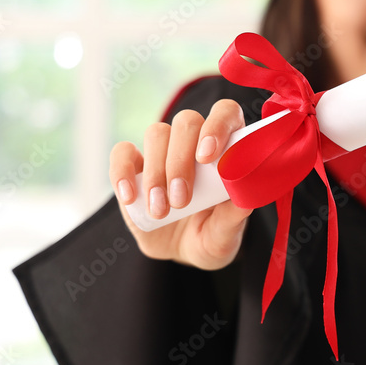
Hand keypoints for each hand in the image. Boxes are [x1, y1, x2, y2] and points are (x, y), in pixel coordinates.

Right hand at [109, 99, 253, 270]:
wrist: (181, 252)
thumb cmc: (213, 236)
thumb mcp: (227, 234)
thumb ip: (234, 217)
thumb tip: (242, 197)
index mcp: (227, 146)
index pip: (225, 113)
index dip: (217, 126)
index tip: (207, 157)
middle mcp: (195, 141)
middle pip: (187, 121)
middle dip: (181, 160)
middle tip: (182, 199)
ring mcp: (163, 151)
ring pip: (156, 133)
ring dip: (157, 171)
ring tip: (161, 210)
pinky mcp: (134, 166)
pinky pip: (122, 152)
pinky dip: (122, 172)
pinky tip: (130, 198)